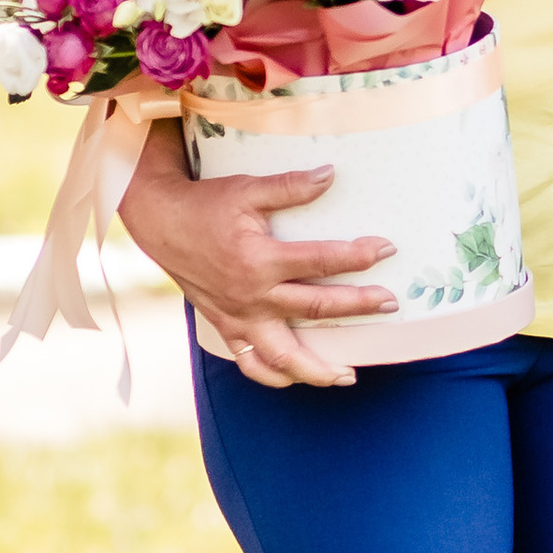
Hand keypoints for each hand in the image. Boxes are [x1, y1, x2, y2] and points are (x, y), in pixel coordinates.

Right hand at [118, 123, 395, 389]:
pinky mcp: (226, 327)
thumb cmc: (207, 205)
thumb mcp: (248, 189)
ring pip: (282, 355)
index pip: (321, 261)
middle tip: (390, 303)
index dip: (358, 256)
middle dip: (357, 306)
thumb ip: (290, 186)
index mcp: (260, 259)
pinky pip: (250, 363)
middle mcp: (252, 296)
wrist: (162, 224)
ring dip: (317, 369)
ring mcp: (239, 317)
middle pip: (315, 308)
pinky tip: (297, 378)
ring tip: (347, 375)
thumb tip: (331, 174)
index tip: (386, 249)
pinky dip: (274, 375)